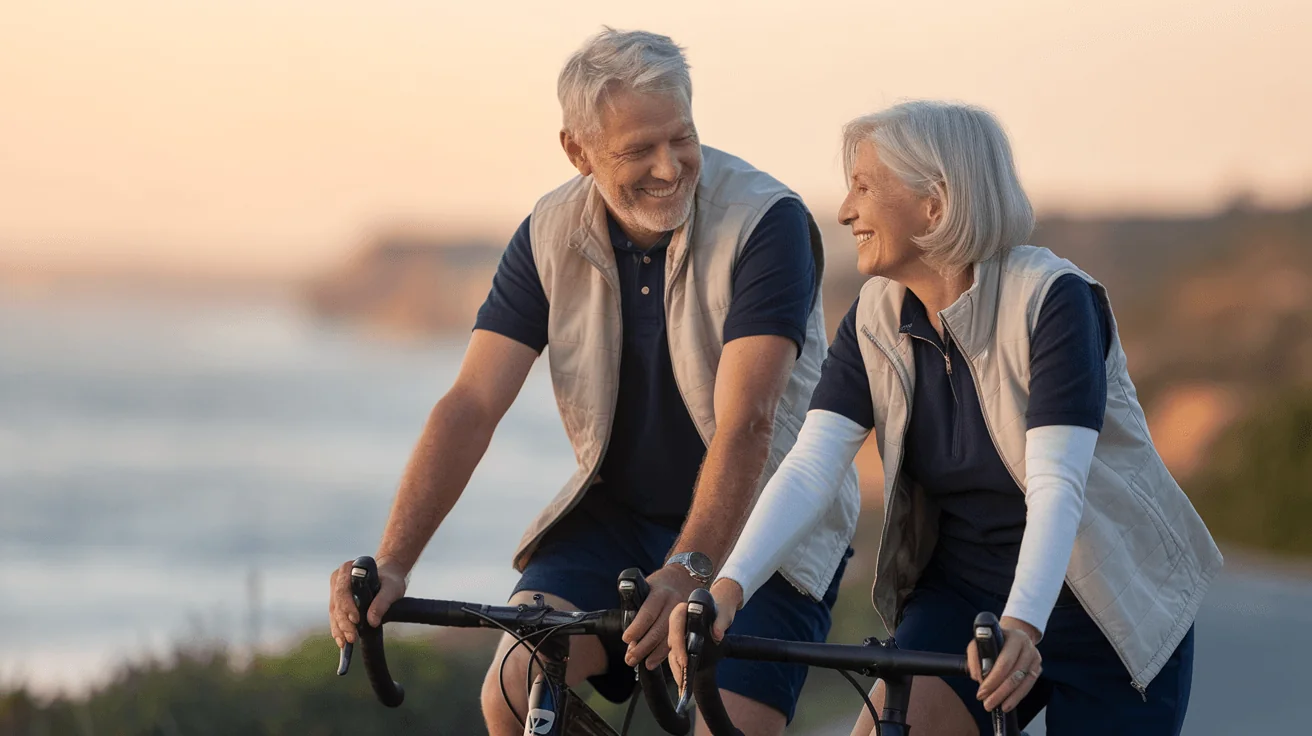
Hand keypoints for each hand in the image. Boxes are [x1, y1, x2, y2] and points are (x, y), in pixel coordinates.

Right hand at [328, 557, 407, 648]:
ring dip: (339, 628)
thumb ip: (382, 602)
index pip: (344, 589)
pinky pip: (334, 616)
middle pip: (337, 603)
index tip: (356, 620)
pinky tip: (341, 640)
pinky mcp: (336, 600)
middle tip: (352, 637)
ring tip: (345, 642)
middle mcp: (338, 577)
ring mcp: (335, 589)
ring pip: (334, 611)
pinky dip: (338, 629)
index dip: (347, 606)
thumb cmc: (389, 581)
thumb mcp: (391, 589)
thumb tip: (372, 621)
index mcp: (349, 568)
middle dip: (344, 622)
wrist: (387, 579)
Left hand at [622, 565, 702, 669]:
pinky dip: (667, 652)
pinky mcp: (690, 623)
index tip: (626, 639)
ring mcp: (685, 615)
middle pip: (658, 630)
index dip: (637, 628)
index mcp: (660, 594)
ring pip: (670, 638)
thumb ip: (637, 605)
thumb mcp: (646, 586)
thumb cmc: (660, 584)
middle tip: (630, 659)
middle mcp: (674, 604)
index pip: (648, 613)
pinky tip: (657, 660)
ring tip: (644, 663)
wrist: (685, 577)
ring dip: (655, 654)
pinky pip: (679, 641)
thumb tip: (628, 634)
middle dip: (643, 647)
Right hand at [668, 578, 741, 693]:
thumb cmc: (722, 610)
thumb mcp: (724, 613)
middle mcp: (678, 622)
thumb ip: (721, 622)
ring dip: (676, 668)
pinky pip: (676, 657)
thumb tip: (716, 634)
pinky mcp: (680, 644)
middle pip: (671, 640)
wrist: (721, 609)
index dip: (678, 641)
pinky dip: (679, 669)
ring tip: (683, 684)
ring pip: (671, 651)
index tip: (684, 659)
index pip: (676, 622)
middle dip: (677, 659)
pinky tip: (683, 682)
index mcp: (685, 609)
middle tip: (683, 677)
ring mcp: (678, 634)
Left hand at [968, 616, 1042, 712]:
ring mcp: (1035, 658)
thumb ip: (975, 657)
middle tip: (987, 703)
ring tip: (996, 705)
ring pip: (1023, 683)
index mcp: (1015, 637)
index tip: (982, 692)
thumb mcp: (980, 642)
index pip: (1005, 662)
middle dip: (999, 692)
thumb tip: (978, 677)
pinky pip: (1028, 686)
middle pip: (1015, 674)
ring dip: (1008, 697)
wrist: (1012, 636)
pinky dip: (1017, 697)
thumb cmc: (994, 641)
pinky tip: (1007, 704)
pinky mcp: (1038, 668)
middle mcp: (1028, 647)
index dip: (993, 679)